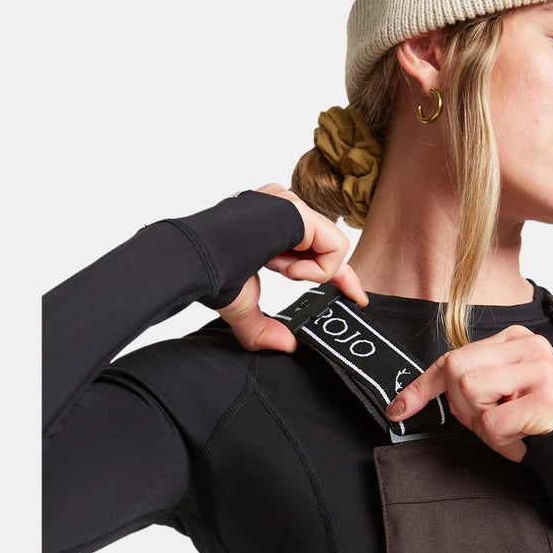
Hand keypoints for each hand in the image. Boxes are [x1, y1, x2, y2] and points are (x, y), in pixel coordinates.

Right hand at [217, 183, 367, 353]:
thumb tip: (288, 347)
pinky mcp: (300, 211)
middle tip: (312, 285)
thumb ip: (264, 329)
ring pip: (330, 248)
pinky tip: (286, 268)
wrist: (195, 259)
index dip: (340, 276)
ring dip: (306, 272)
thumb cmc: (209, 273)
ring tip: (275, 269)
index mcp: (268, 227)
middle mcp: (281, 210)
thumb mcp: (243, 306)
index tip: (357, 297)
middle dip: (321, 275)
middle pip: (326, 247)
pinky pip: (335, 248)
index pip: (315, 248)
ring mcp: (291, 205)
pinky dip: (315, 270)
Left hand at [384, 325, 552, 461]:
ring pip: (471, 391)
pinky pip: (495, 422)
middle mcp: (529, 345)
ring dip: (484, 422)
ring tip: (511, 424)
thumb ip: (457, 391)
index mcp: (512, 340)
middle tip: (494, 419)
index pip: (452, 358)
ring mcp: (542, 368)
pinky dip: (501, 439)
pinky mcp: (548, 398)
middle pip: (457, 371)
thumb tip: (401, 405)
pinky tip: (523, 434)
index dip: (421, 387)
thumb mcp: (488, 400)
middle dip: (464, 407)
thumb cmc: (527, 423)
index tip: (398, 410)